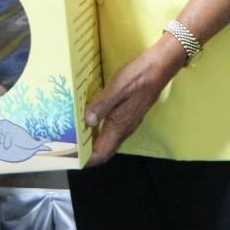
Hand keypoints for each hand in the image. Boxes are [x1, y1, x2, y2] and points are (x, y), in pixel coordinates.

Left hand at [83, 35, 183, 165]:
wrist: (158, 69)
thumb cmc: (136, 78)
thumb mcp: (116, 89)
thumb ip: (101, 106)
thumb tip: (87, 123)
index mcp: (119, 126)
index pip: (102, 153)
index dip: (87, 160)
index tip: (72, 159)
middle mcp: (124, 129)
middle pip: (105, 150)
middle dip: (89, 154)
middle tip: (71, 148)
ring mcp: (129, 122)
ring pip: (109, 141)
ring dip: (94, 143)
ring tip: (77, 136)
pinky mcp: (130, 115)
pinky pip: (113, 132)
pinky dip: (100, 132)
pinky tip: (92, 120)